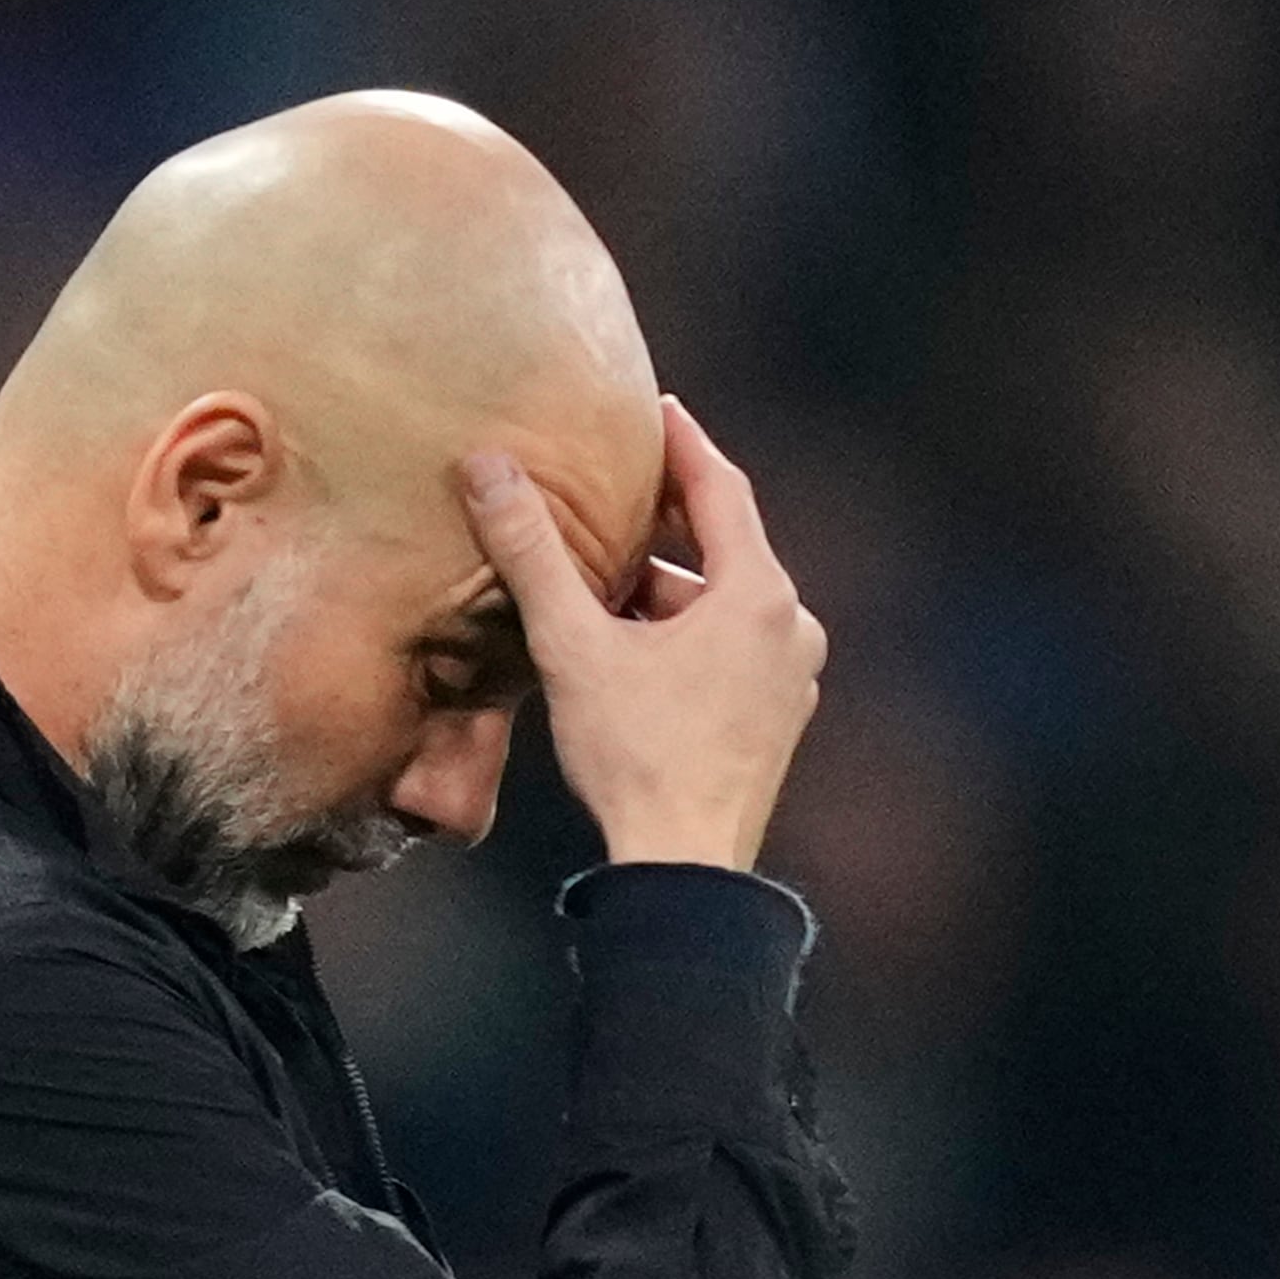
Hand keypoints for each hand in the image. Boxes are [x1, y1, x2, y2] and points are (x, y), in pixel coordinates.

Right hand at [458, 397, 823, 873]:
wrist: (685, 870)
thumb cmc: (637, 756)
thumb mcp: (574, 645)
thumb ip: (532, 552)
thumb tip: (487, 468)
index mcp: (757, 595)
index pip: (720, 487)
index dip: (680, 443)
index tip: (652, 408)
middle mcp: (791, 628)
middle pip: (725, 546)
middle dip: (663, 519)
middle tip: (612, 486)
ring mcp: (792, 678)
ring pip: (722, 604)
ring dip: (666, 585)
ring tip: (601, 575)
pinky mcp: (777, 718)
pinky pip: (730, 649)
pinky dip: (684, 631)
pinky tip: (629, 644)